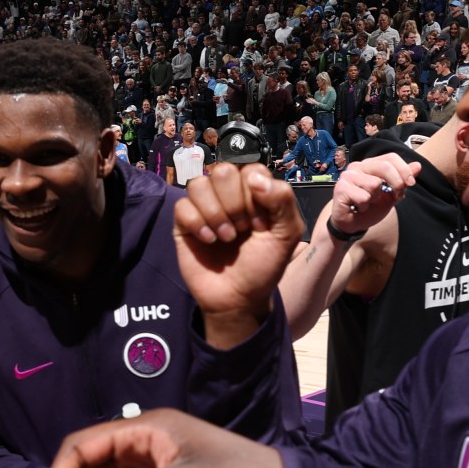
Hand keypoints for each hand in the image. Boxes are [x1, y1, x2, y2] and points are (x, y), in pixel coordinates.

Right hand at [173, 163, 304, 348]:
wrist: (238, 298)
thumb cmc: (263, 266)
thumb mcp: (286, 234)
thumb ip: (282, 200)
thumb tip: (256, 178)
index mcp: (254, 192)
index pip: (250, 168)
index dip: (255, 194)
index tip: (261, 223)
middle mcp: (228, 194)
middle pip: (222, 171)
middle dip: (234, 204)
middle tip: (242, 230)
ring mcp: (204, 207)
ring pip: (199, 184)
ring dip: (215, 214)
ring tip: (226, 238)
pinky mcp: (184, 223)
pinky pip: (182, 206)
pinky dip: (197, 224)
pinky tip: (208, 241)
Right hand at [327, 154, 416, 237]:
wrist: (352, 225)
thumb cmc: (371, 208)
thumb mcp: (392, 195)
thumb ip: (403, 181)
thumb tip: (418, 166)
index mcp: (370, 164)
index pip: (391, 157)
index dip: (404, 169)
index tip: (411, 183)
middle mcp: (358, 166)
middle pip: (384, 166)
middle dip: (396, 183)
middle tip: (395, 197)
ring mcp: (348, 176)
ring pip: (374, 184)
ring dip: (375, 199)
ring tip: (368, 203)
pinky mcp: (341, 188)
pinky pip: (363, 197)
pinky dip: (364, 207)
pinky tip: (358, 208)